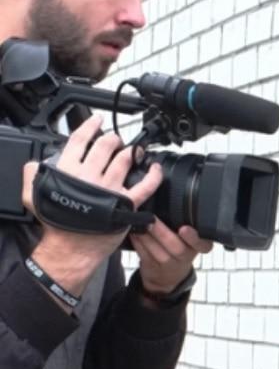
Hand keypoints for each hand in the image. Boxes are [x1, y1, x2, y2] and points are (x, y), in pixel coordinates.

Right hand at [24, 116, 162, 298]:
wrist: (71, 247)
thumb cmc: (57, 225)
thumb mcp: (33, 195)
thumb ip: (33, 175)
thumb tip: (35, 163)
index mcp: (69, 171)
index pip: (80, 140)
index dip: (90, 126)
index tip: (97, 121)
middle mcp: (91, 176)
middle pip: (106, 146)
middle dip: (112, 139)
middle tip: (115, 140)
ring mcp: (110, 188)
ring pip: (125, 160)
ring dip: (131, 152)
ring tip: (133, 151)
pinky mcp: (126, 203)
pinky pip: (145, 186)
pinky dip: (154, 175)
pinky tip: (156, 168)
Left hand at [131, 221, 212, 301]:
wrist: (168, 276)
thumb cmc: (179, 248)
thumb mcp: (189, 239)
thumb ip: (185, 223)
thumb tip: (171, 198)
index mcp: (198, 246)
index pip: (202, 244)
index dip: (193, 237)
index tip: (184, 229)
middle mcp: (185, 256)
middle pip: (175, 246)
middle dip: (161, 231)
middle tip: (151, 218)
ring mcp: (168, 263)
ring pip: (155, 250)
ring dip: (145, 235)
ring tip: (138, 221)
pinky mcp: (152, 266)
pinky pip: (143, 253)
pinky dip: (136, 240)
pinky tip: (132, 230)